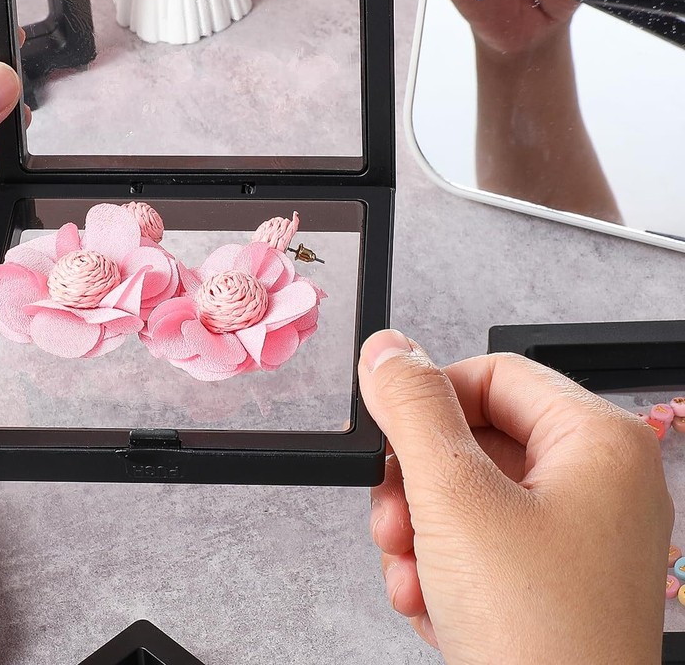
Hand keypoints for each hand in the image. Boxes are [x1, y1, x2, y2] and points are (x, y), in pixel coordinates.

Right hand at [359, 329, 671, 664]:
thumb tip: (388, 349)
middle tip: (393, 517)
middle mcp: (599, 485)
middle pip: (474, 439)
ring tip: (408, 571)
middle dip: (416, 483)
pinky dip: (442, 567)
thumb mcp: (454, 499)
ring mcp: (580, 538)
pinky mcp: (556, 582)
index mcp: (598, 444)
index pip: (491, 374)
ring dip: (419, 531)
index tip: (386, 431)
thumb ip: (413, 410)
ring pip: (469, 495)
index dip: (429, 401)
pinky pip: (483, 543)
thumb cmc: (540, 639)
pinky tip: (428, 602)